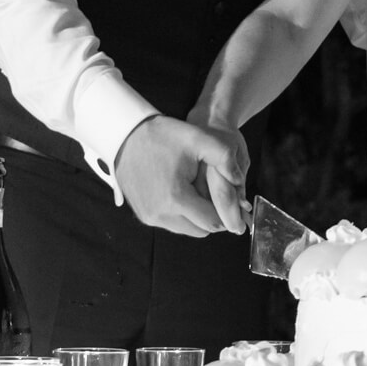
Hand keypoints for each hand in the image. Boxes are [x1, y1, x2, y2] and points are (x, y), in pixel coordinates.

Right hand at [114, 116, 249, 236]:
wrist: (127, 135)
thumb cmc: (163, 136)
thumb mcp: (198, 139)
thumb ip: (225, 158)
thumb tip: (239, 181)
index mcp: (176, 198)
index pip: (213, 222)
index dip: (228, 214)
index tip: (234, 202)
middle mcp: (160, 214)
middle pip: (202, 230)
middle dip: (213, 215)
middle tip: (215, 193)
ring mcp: (149, 216)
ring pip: (187, 229)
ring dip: (197, 216)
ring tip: (197, 190)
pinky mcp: (143, 215)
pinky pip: (172, 224)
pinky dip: (182, 214)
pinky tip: (182, 192)